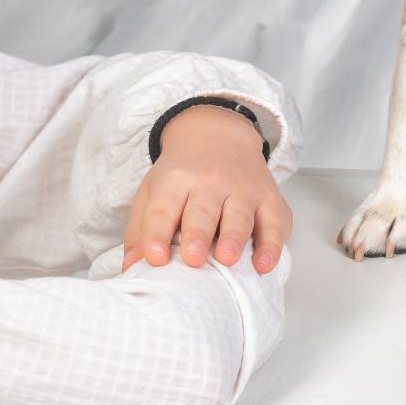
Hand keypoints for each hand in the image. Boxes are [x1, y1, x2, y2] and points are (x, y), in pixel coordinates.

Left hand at [121, 104, 291, 274]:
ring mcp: (243, 189)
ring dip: (233, 237)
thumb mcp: (153, 191)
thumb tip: (131, 268)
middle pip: (203, 210)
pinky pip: (274, 223)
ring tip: (226, 259)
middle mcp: (210, 181)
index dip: (156, 234)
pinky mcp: (269, 199)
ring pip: (239, 215)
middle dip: (198, 234)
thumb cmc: (182, 176)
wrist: (218, 136)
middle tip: (193, 259)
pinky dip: (271, 245)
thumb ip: (142, 230)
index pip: (163, 208)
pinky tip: (263, 265)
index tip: (154, 258)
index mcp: (175, 180)